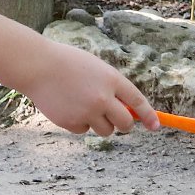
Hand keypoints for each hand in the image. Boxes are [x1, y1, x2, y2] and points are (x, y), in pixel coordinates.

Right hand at [22, 41, 158, 136]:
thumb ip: (112, 87)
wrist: (38, 66)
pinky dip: (79, 123)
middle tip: (119, 122)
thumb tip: (126, 110)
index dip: (148, 116)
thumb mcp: (97, 69)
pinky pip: (84, 130)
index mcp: (112, 80)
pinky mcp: (71, 122)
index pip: (137, 102)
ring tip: (85, 106)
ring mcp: (87, 112)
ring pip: (105, 130)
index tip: (155, 126)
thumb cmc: (68, 63)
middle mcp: (102, 98)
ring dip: (100, 124)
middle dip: (125, 125)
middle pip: (124, 123)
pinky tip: (68, 107)